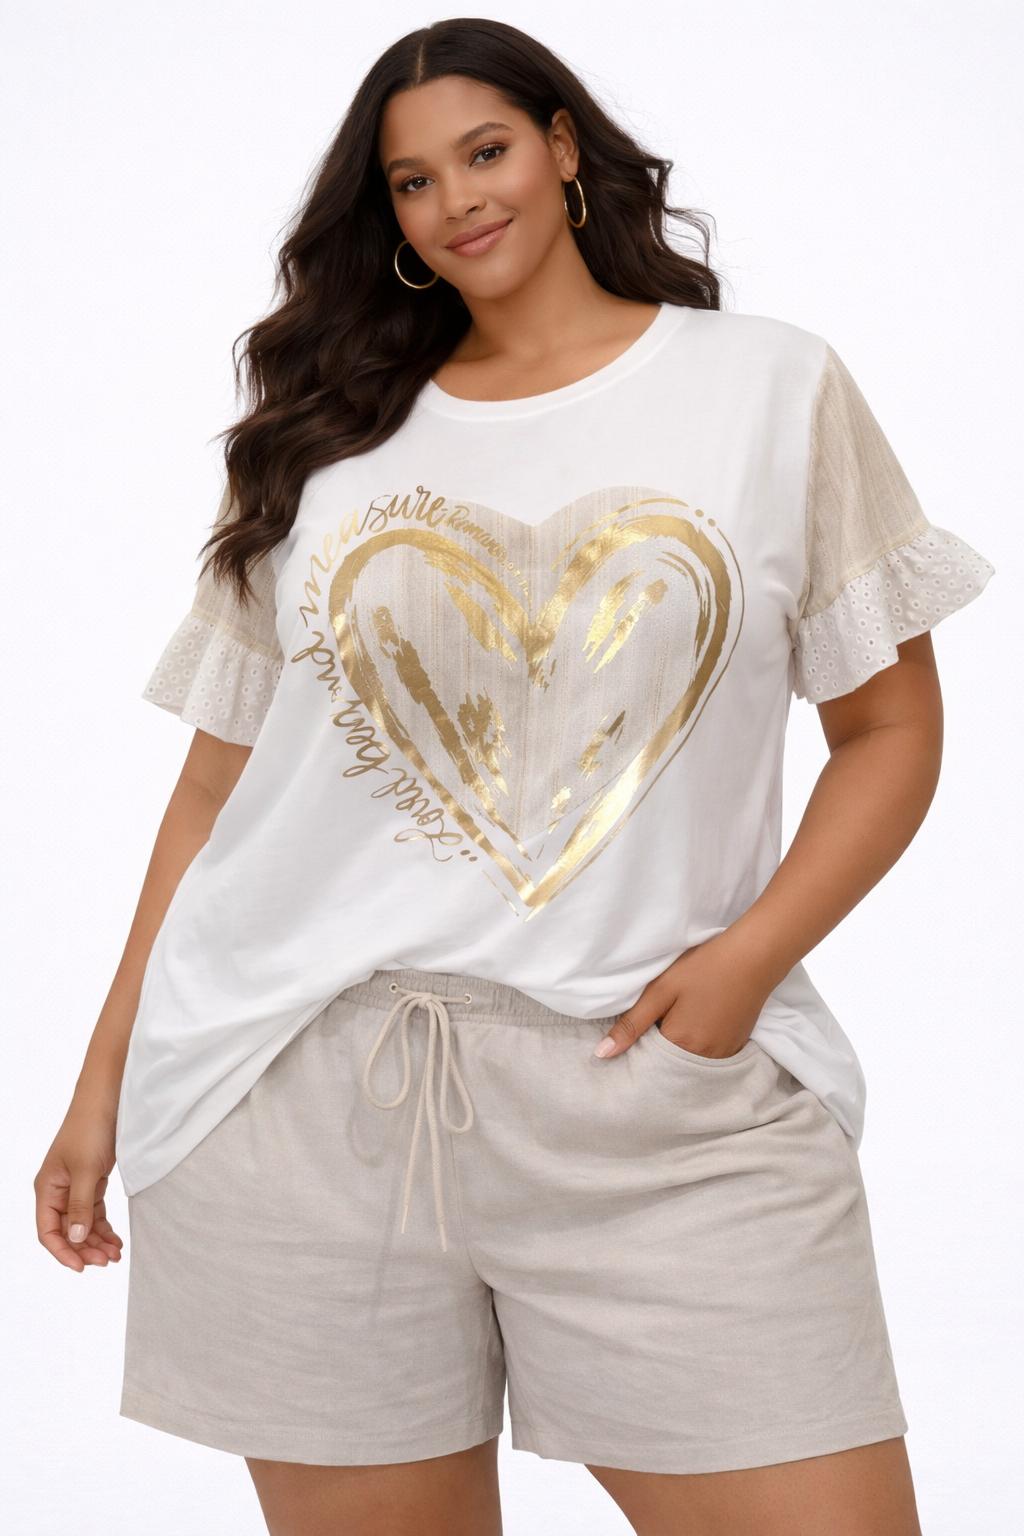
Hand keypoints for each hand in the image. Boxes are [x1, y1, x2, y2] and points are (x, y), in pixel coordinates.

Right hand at [35, 1101, 124, 1272]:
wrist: (108, 1099)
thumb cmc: (90, 1129)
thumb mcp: (86, 1170)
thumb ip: (80, 1207)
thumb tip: (74, 1240)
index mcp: (47, 1189)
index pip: (48, 1232)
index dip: (63, 1252)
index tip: (82, 1267)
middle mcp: (58, 1190)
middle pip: (66, 1231)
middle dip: (84, 1249)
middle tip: (107, 1261)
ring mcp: (75, 1186)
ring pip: (82, 1224)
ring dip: (96, 1241)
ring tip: (115, 1254)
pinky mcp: (92, 1180)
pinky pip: (94, 1211)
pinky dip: (104, 1226)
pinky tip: (115, 1240)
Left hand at [594, 933, 771, 1058]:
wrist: (754, 956)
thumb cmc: (704, 967)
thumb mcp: (661, 990)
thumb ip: (632, 1024)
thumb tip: (602, 1055)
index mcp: (680, 1045)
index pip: (648, 1060)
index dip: (639, 1044)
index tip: (640, 1024)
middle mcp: (704, 1057)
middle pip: (670, 1063)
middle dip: (659, 1047)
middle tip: (660, 1015)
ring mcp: (724, 1053)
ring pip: (690, 1060)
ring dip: (680, 1046)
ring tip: (680, 1015)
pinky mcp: (738, 1045)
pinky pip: (709, 1054)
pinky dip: (699, 1043)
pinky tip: (699, 1019)